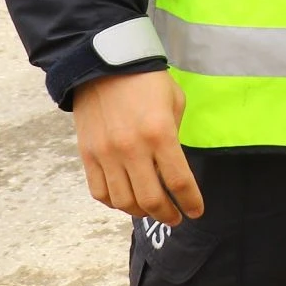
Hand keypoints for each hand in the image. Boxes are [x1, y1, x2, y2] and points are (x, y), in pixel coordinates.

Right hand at [73, 70, 202, 227]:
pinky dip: (115, 203)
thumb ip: (175, 137)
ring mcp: (106, 155)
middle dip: (167, 214)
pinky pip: (100, 192)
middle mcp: (132, 149)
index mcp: (160, 134)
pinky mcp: (87, 156)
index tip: (197, 212)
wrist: (105, 66)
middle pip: (151, 199)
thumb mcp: (174, 103)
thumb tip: (171, 166)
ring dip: (141, 212)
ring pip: (124, 201)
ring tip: (153, 211)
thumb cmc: (148, 82)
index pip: (179, 181)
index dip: (191, 201)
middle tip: (176, 218)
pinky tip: (127, 201)